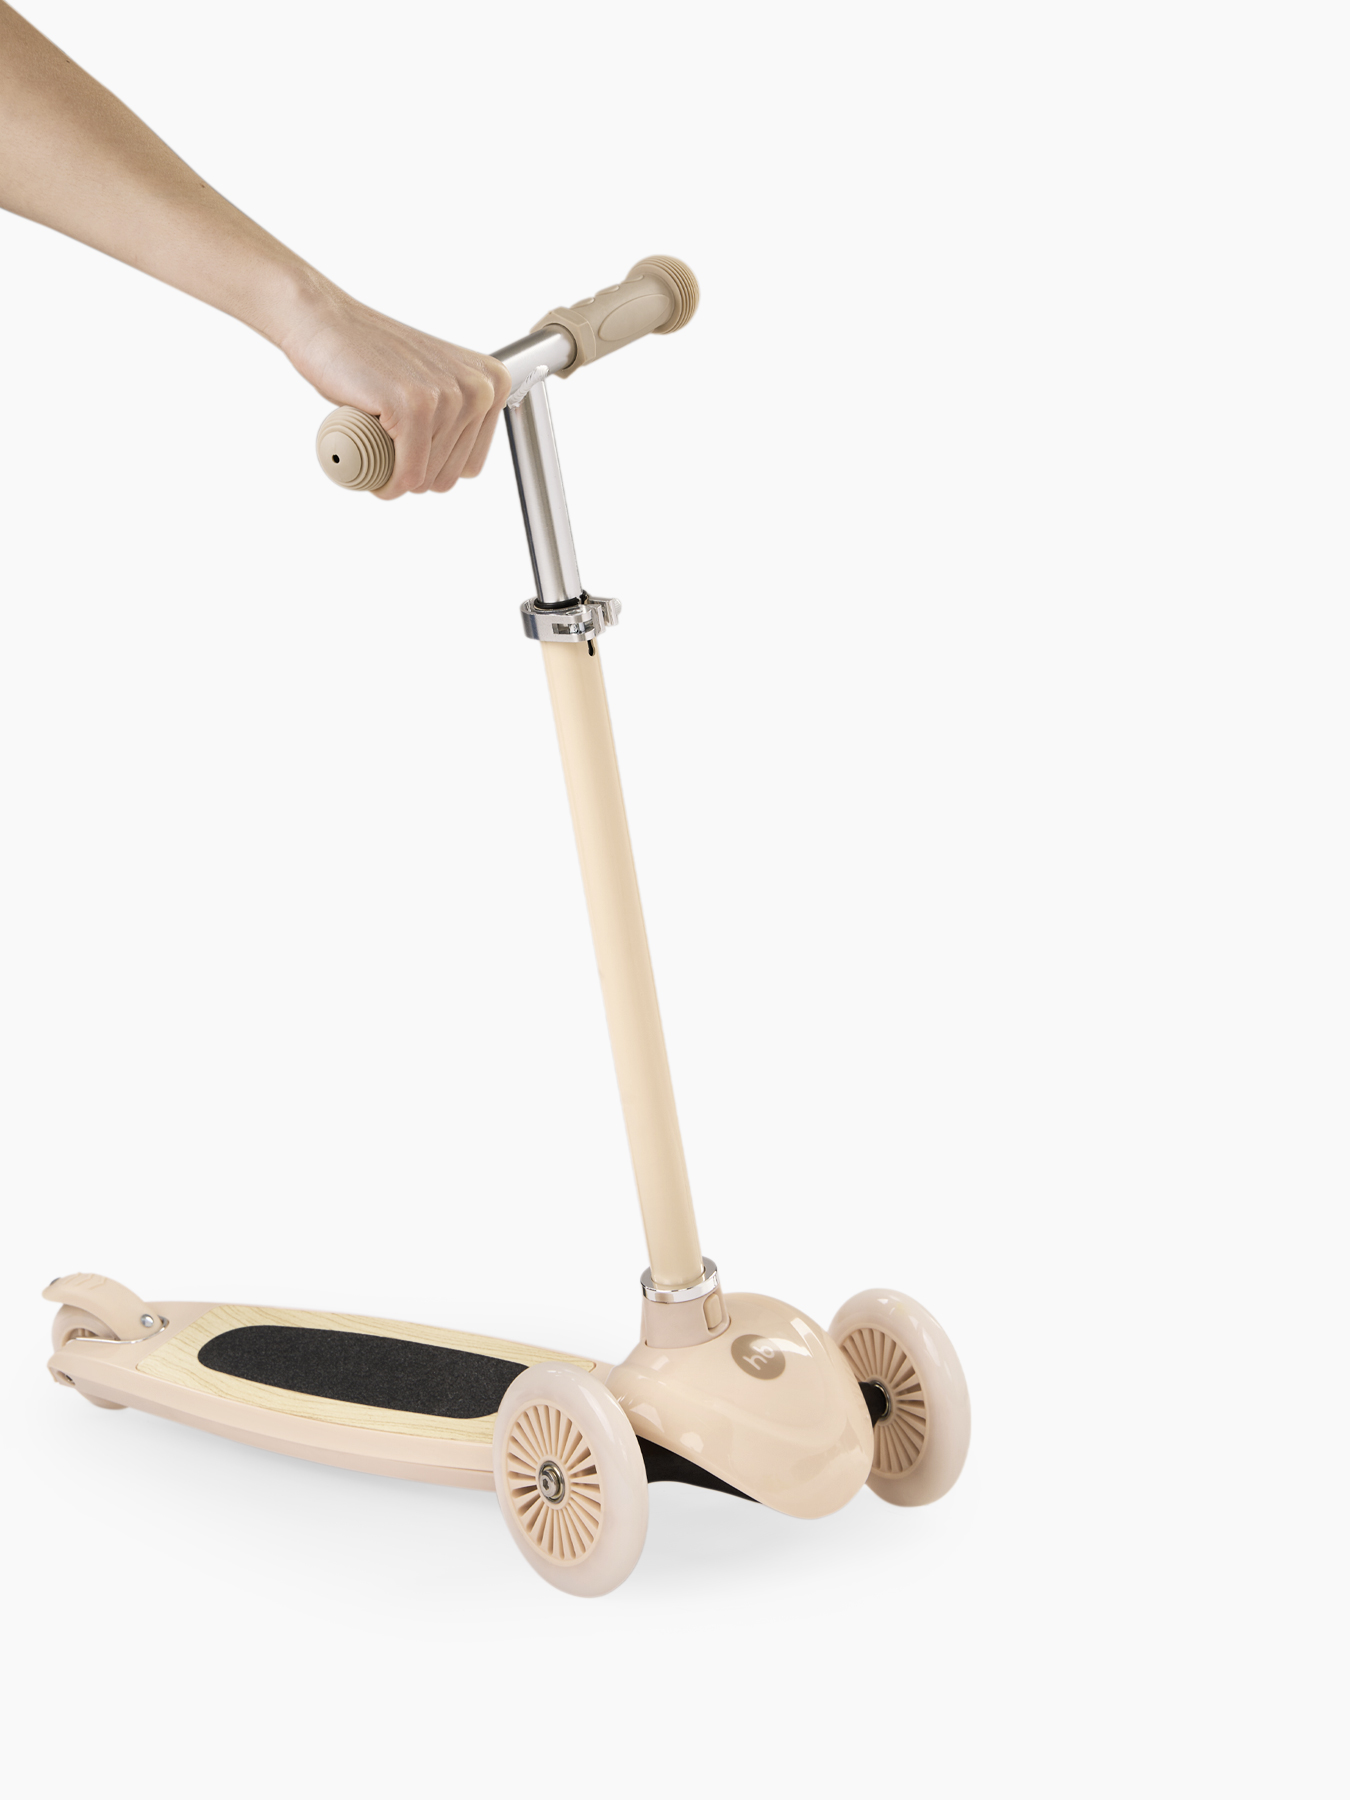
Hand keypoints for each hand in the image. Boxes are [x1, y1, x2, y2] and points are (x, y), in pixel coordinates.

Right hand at [281, 282, 511, 499]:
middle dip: (411, 471)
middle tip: (385, 439)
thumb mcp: (436, 384)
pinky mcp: (415, 407)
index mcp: (492, 383)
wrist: (325, 322)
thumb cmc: (374, 359)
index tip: (407, 442)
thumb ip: (461, 417)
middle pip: (448, 476)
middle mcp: (480, 389)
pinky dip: (384, 481)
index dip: (431, 464)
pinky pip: (407, 476)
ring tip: (375, 434)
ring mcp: (447, 397)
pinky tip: (366, 456)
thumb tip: (464, 467)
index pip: (469, 466)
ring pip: (426, 479)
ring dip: (392, 472)